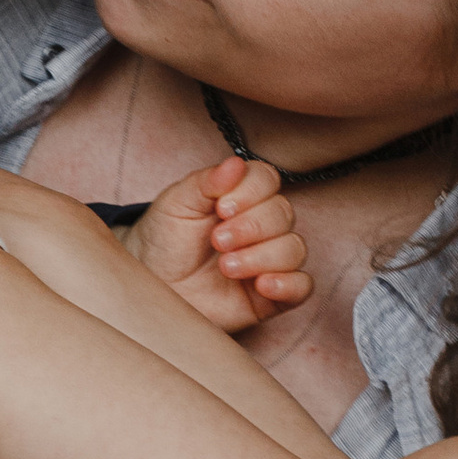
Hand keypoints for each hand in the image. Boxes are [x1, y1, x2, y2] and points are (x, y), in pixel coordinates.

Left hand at [125, 157, 308, 330]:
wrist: (154, 287)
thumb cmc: (164, 243)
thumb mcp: (176, 205)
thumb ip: (205, 182)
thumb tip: (235, 164)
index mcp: (242, 197)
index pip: (268, 179)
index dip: (251, 192)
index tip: (221, 208)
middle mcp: (262, 225)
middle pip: (283, 214)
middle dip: (250, 227)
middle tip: (217, 241)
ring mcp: (269, 259)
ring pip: (294, 249)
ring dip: (260, 257)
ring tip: (226, 267)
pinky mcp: (273, 294)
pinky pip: (302, 286)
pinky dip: (288, 284)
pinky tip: (262, 285)